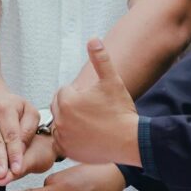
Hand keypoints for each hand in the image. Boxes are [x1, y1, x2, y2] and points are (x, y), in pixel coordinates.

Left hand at [52, 38, 140, 164]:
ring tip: (89, 124)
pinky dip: (69, 139)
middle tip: (91, 112)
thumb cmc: (121, 111)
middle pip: (59, 107)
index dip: (79, 94)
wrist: (131, 140)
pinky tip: (85, 136)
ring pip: (59, 123)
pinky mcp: (68, 151)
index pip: (64, 91)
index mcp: (67, 100)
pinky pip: (61, 141)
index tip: (93, 100)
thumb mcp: (112, 81)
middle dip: (72, 107)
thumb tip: (93, 39)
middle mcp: (60, 120)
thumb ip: (100, 59)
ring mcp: (63, 137)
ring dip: (69, 122)